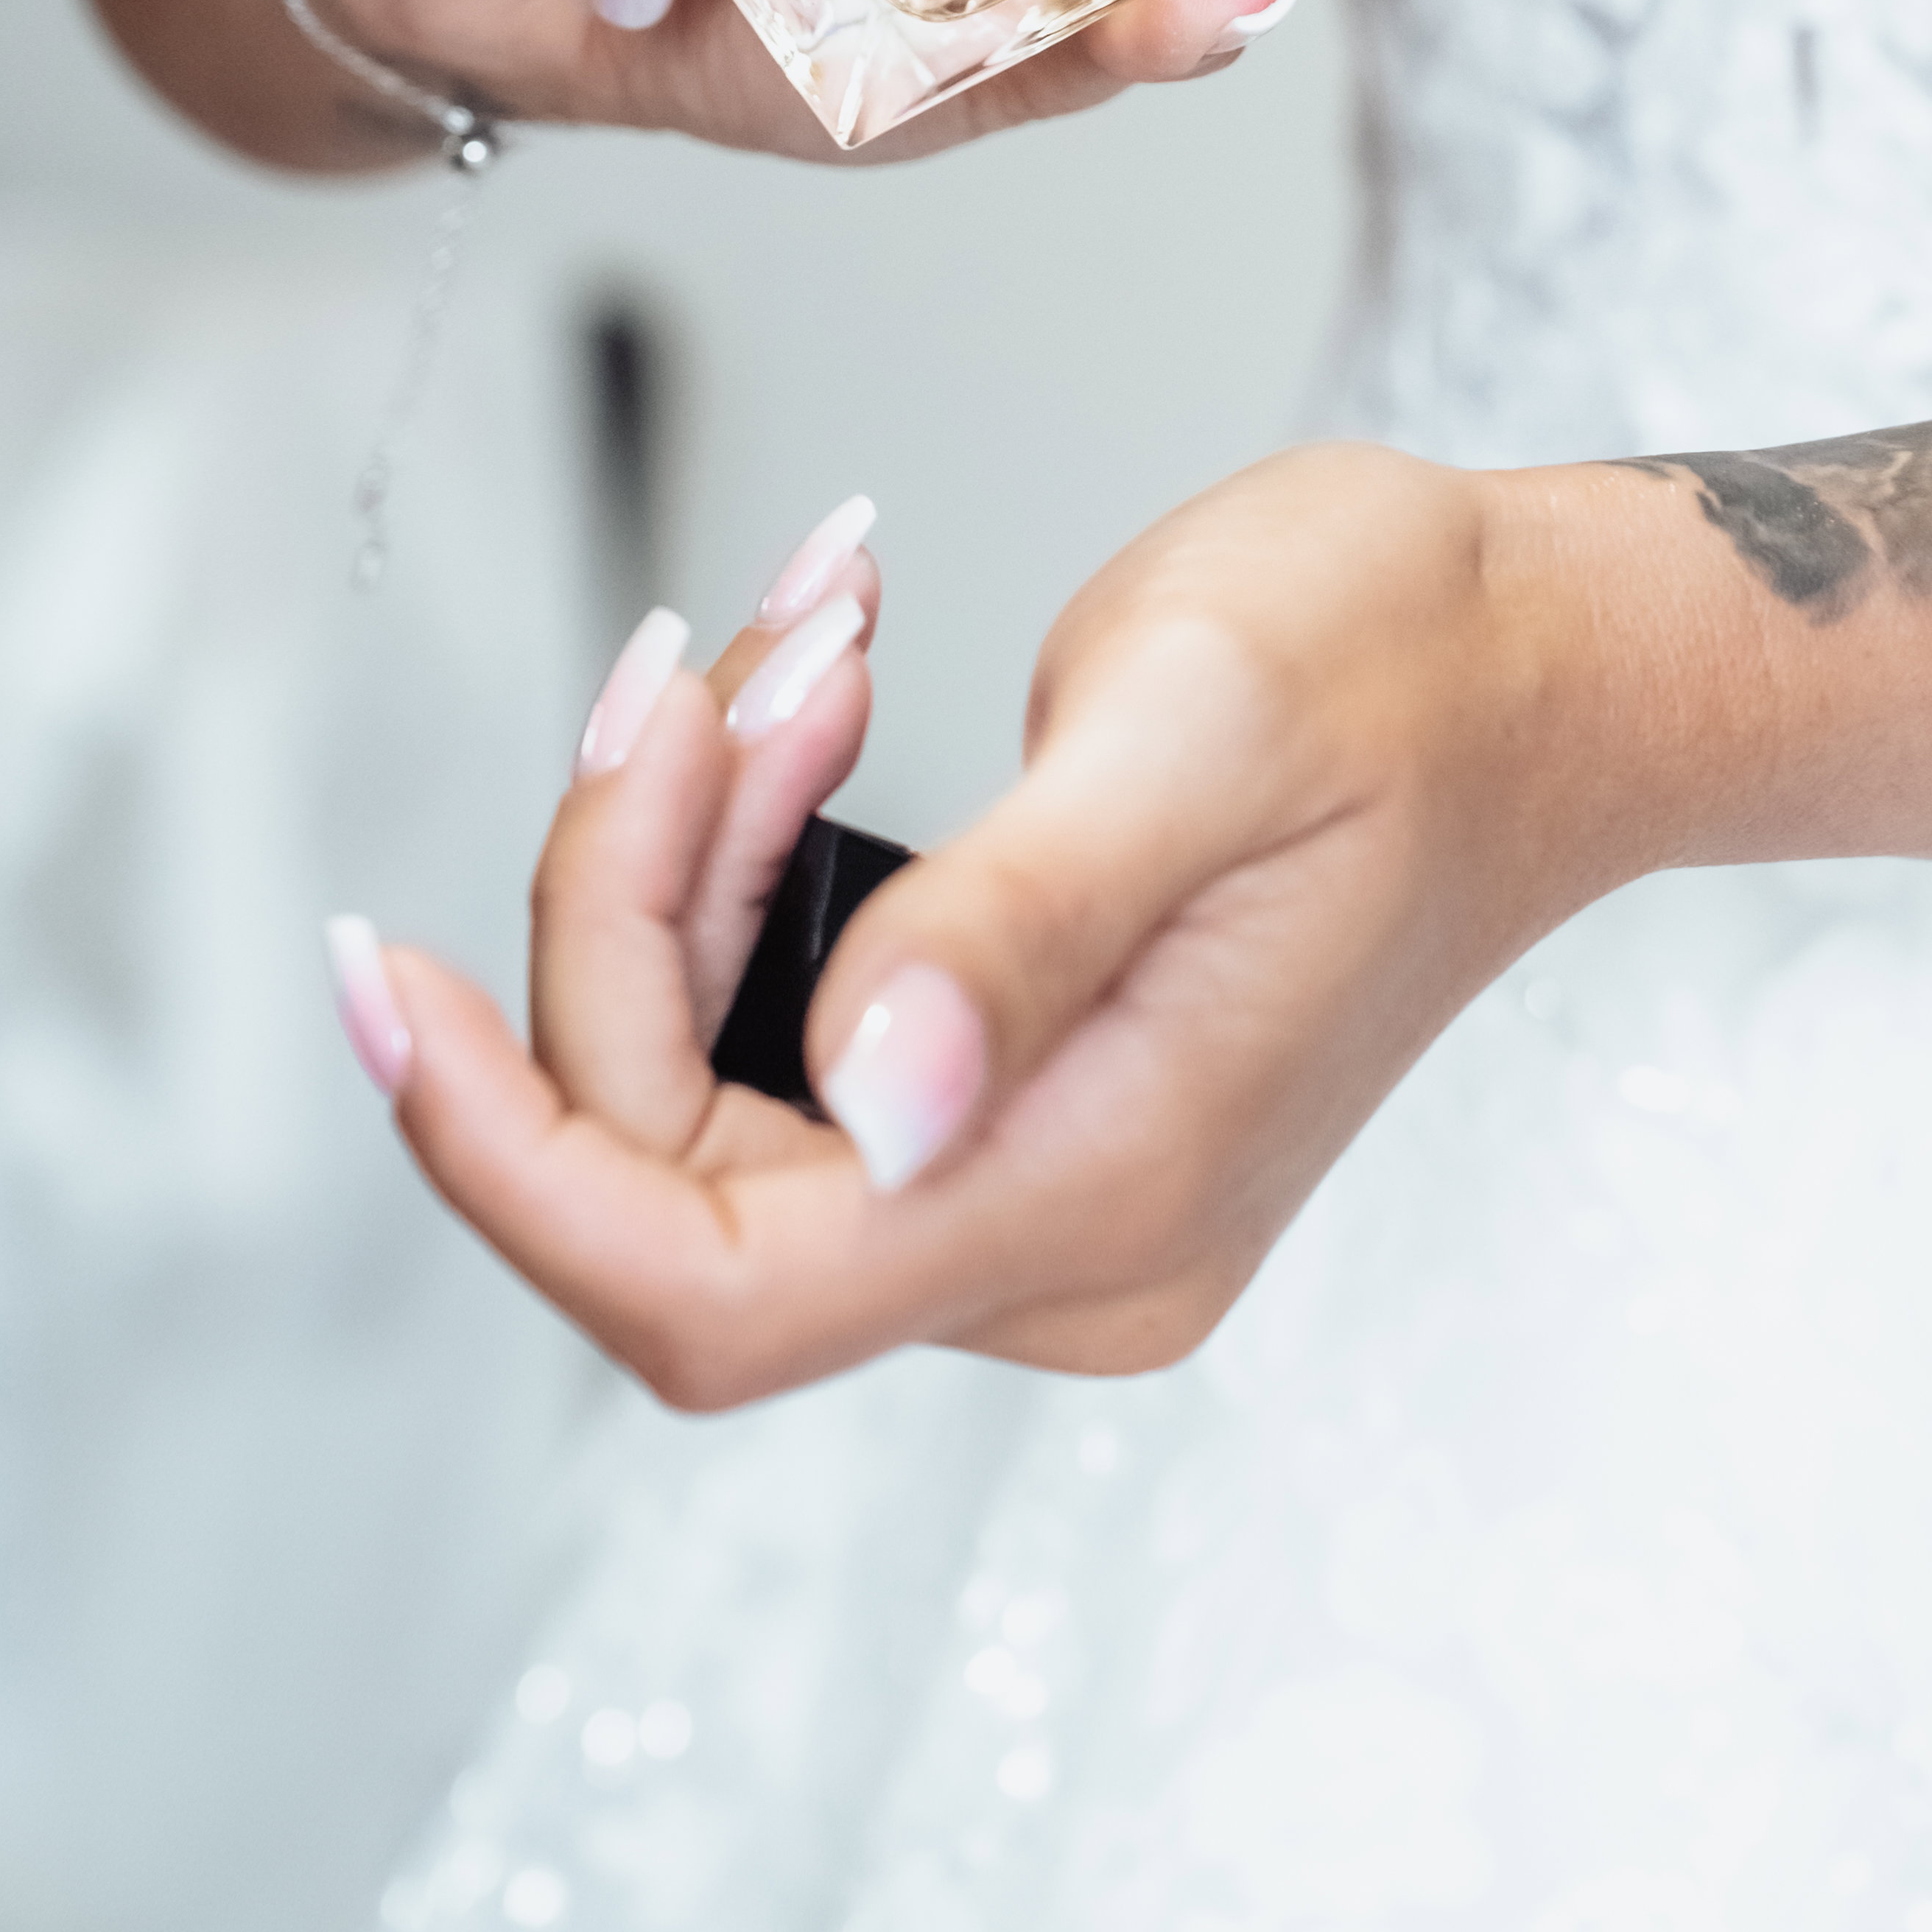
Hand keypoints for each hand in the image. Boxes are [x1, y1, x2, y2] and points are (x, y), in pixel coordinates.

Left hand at [337, 449, 1678, 1407]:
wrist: (1551, 664)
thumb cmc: (1403, 655)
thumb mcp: (1200, 722)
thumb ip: (1020, 924)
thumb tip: (866, 1102)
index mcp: (1104, 1187)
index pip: (706, 1292)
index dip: (501, 1158)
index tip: (380, 973)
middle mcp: (1066, 1245)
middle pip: (680, 1171)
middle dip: (628, 898)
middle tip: (719, 657)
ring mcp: (1050, 1194)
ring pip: (716, 1093)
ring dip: (692, 857)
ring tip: (806, 639)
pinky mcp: (1031, 1114)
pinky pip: (790, 1040)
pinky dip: (755, 864)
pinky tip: (830, 697)